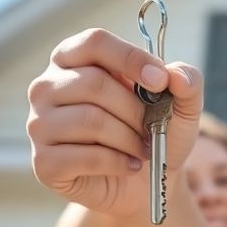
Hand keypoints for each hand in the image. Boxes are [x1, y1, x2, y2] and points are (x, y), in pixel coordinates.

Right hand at [26, 28, 203, 219]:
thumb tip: (176, 76)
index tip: (160, 80)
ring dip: (128, 138)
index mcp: (74, 58)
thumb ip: (187, 81)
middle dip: (134, 110)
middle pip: (93, 83)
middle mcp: (47, 86)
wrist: (148, 183)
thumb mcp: (182, 105)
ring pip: (89, 120)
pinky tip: (129, 165)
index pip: (95, 42)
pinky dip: (118, 162)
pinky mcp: (43, 162)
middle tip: (151, 127)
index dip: (130, 58)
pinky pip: (85, 156)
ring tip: (142, 148)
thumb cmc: (156, 133)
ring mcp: (39, 124)